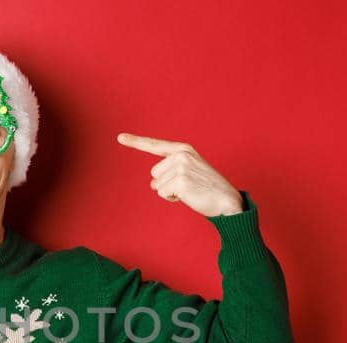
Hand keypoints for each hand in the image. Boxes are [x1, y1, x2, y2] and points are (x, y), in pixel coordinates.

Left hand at [117, 133, 244, 216]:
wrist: (227, 201)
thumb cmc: (208, 189)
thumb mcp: (188, 175)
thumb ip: (169, 174)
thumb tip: (152, 184)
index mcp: (184, 150)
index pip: (155, 145)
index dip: (136, 142)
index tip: (119, 137)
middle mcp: (181, 155)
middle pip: (154, 173)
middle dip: (166, 184)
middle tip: (188, 186)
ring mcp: (181, 167)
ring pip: (157, 185)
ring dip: (170, 192)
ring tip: (190, 191)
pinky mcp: (180, 181)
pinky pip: (162, 193)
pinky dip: (172, 199)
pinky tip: (188, 196)